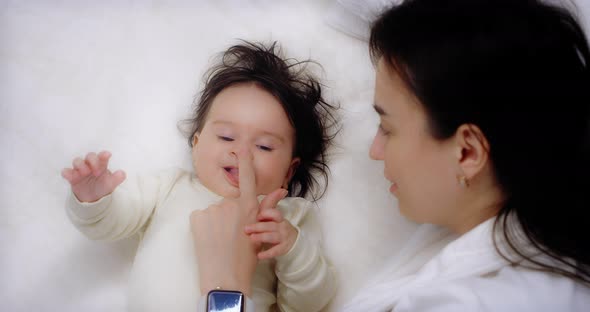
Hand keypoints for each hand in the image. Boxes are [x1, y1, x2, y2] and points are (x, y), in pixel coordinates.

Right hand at [61, 151, 125, 201]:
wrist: (92, 199)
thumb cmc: (102, 187)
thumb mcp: (111, 184)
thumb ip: (117, 179)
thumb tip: (122, 173)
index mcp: (101, 164)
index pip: (102, 156)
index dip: (103, 155)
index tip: (107, 155)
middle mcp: (90, 165)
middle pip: (90, 156)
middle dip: (93, 160)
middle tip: (97, 171)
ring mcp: (80, 170)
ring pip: (77, 161)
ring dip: (80, 165)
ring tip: (85, 173)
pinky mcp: (72, 177)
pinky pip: (66, 171)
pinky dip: (67, 172)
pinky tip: (70, 176)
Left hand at [190, 149, 287, 295]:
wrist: (225, 277)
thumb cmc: (246, 257)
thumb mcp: (260, 232)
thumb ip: (267, 208)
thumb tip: (281, 189)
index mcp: (248, 208)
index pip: (247, 179)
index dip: (244, 162)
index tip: (242, 148)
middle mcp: (230, 205)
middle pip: (229, 204)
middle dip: (230, 215)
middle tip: (232, 236)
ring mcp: (212, 210)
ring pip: (214, 212)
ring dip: (216, 223)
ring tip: (221, 241)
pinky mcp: (197, 218)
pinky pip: (201, 218)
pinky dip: (203, 227)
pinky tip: (209, 240)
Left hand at [244, 196, 295, 259]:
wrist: (291, 240)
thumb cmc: (275, 225)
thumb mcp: (272, 214)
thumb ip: (270, 201)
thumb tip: (278, 187)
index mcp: (278, 217)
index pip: (275, 213)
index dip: (268, 214)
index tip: (259, 215)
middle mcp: (281, 226)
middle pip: (271, 225)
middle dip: (259, 227)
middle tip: (246, 228)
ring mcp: (283, 237)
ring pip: (272, 237)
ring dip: (262, 237)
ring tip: (252, 239)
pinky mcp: (283, 248)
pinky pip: (276, 251)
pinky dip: (267, 253)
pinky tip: (259, 256)